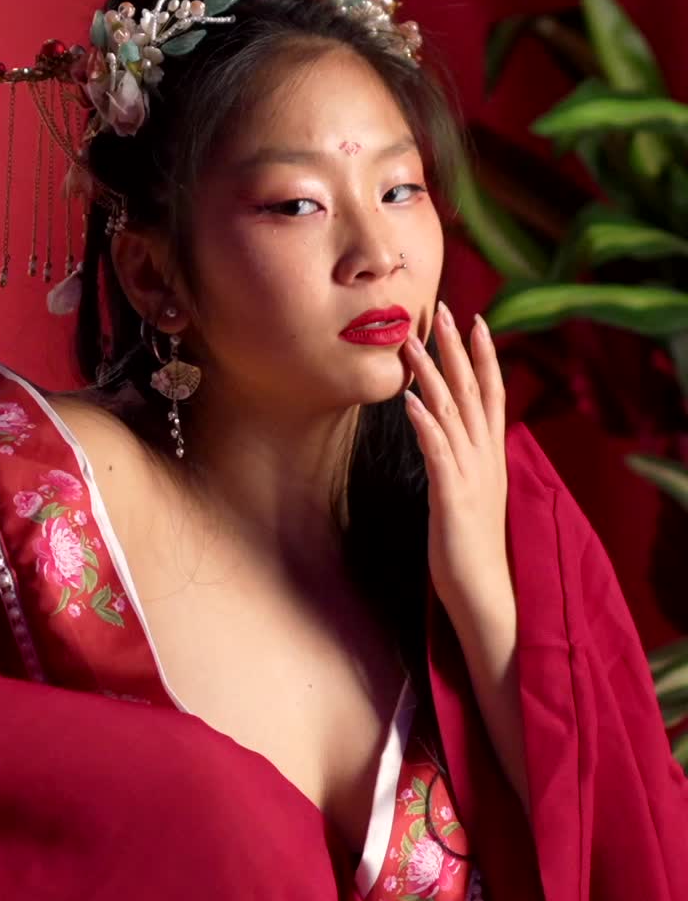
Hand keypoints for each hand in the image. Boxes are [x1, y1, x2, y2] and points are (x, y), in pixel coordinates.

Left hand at [402, 302, 512, 629]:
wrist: (485, 593)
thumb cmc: (471, 547)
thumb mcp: (471, 495)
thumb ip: (464, 463)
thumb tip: (450, 440)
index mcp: (490, 457)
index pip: (492, 394)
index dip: (484, 356)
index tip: (475, 320)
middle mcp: (485, 458)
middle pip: (472, 392)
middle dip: (457, 349)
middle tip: (443, 308)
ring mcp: (470, 476)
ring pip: (452, 414)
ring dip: (432, 374)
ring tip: (412, 342)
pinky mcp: (452, 498)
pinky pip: (437, 453)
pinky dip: (424, 424)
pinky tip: (409, 400)